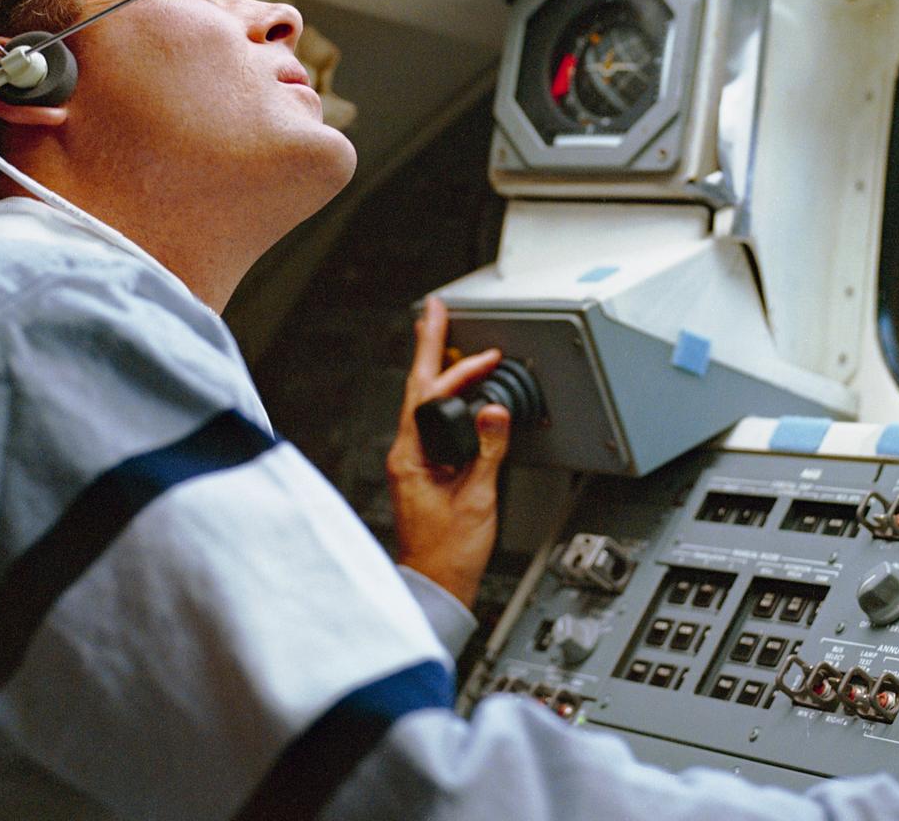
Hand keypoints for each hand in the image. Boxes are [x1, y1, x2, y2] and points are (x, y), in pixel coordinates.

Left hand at [386, 296, 509, 608]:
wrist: (436, 588)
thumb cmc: (449, 554)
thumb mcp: (477, 500)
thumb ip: (488, 451)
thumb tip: (494, 411)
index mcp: (410, 457)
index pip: (427, 394)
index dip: (457, 369)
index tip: (483, 353)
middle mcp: (404, 454)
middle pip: (416, 387)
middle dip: (429, 346)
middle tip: (434, 311)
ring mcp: (411, 462)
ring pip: (420, 402)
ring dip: (434, 368)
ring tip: (440, 336)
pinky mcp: (421, 471)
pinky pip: (428, 421)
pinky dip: (441, 397)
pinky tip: (452, 390)